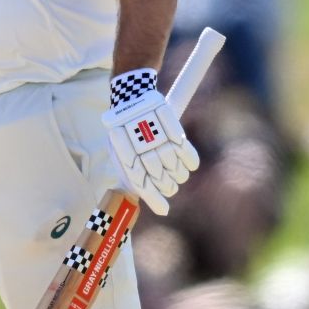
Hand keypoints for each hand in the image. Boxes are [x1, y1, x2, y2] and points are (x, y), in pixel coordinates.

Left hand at [100, 70, 198, 214]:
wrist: (133, 97)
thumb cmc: (125, 129)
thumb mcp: (118, 150)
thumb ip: (128, 172)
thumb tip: (139, 198)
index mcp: (123, 152)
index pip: (140, 181)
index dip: (153, 198)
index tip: (164, 210)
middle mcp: (140, 145)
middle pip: (160, 177)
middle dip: (167, 187)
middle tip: (170, 188)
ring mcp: (158, 136)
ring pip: (175, 167)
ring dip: (178, 176)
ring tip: (177, 175)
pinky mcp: (172, 126)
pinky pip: (186, 153)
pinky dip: (190, 162)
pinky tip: (188, 165)